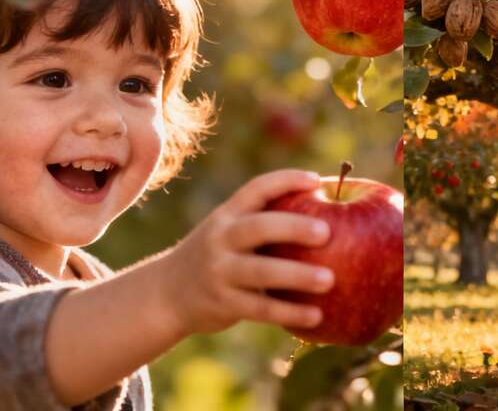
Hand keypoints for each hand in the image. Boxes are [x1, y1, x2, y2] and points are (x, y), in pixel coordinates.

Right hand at [161, 170, 333, 335]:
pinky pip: (260, 308)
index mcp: (228, 214)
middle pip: (257, 227)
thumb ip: (266, 219)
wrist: (167, 295)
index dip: (287, 180)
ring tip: (330, 280)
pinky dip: (289, 312)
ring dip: (297, 276)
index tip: (318, 180)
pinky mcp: (223, 303)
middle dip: (293, 227)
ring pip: (260, 272)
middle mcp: (220, 238)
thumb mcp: (231, 230)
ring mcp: (219, 271)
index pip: (257, 188)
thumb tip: (330, 205)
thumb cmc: (220, 256)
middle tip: (327, 232)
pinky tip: (316, 315)